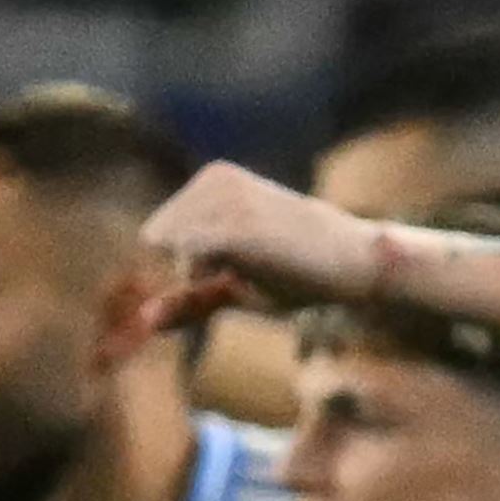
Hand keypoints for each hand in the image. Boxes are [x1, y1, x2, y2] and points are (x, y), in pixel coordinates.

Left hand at [139, 161, 382, 330]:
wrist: (355, 261)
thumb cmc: (300, 274)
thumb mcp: (237, 286)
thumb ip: (191, 299)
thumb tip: (144, 322)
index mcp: (212, 179)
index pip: (158, 237)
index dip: (191, 268)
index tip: (239, 268)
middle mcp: (213, 178)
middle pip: (160, 245)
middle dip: (195, 272)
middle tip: (253, 269)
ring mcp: (224, 199)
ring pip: (176, 254)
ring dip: (211, 276)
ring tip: (261, 267)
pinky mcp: (235, 227)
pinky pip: (193, 261)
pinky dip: (217, 279)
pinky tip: (259, 271)